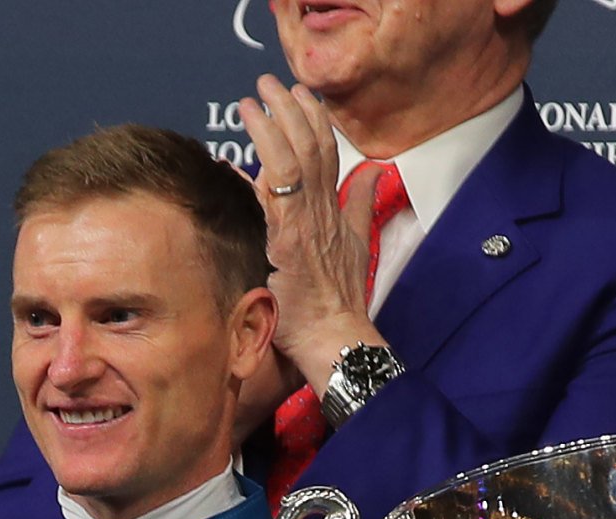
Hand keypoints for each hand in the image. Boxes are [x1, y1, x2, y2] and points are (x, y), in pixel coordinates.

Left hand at [237, 75, 389, 392]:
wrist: (336, 338)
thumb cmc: (340, 303)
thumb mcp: (358, 246)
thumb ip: (362, 204)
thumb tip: (374, 169)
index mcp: (337, 211)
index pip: (328, 152)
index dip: (315, 119)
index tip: (301, 94)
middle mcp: (324, 211)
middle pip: (311, 146)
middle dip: (291, 109)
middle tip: (270, 83)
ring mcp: (306, 224)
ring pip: (293, 161)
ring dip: (272, 125)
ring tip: (252, 101)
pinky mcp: (288, 241)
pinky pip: (274, 194)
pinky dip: (261, 167)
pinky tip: (241, 149)